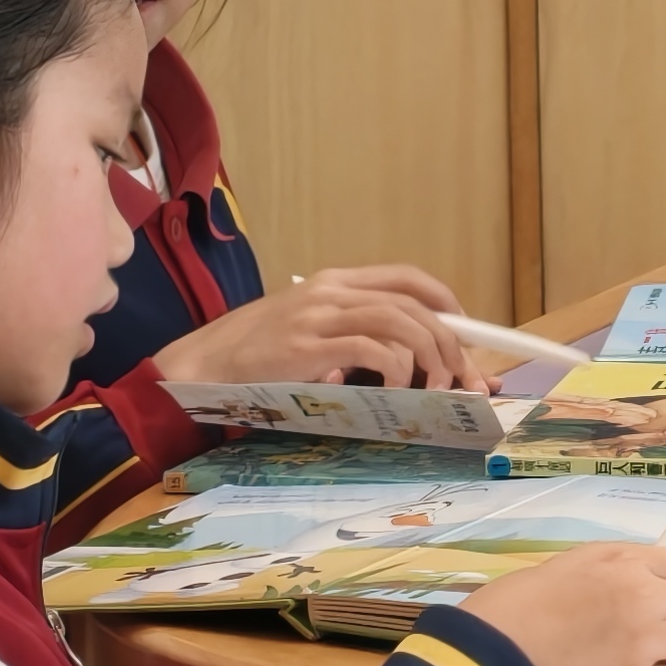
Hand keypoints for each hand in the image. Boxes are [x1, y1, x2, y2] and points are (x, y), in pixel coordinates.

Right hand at [154, 268, 487, 393]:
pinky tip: (399, 387)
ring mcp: (319, 316)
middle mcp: (331, 291)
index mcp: (332, 282)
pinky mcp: (309, 346)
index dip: (443, 300)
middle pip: (412, 304)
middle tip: (466, 375)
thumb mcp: (304, 331)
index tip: (465, 329)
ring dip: (431, 356)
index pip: (405, 277)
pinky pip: (372, 349)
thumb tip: (398, 364)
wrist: (199, 365)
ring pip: (400, 322)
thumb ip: (346, 336)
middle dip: (450, 340)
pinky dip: (396, 367)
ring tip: (440, 388)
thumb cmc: (252, 355)